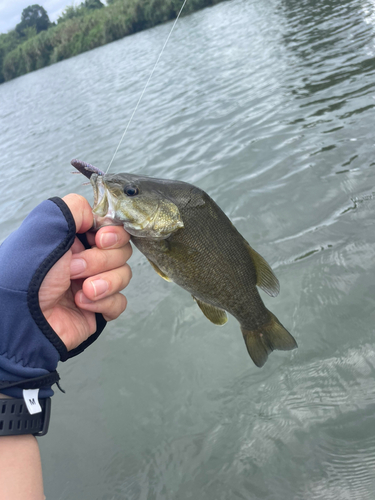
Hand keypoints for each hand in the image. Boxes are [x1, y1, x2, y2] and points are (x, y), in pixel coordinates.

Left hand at [38, 194, 131, 351]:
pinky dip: (105, 303)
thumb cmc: (29, 275)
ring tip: (81, 291)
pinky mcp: (99, 308)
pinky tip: (83, 305)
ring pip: (124, 274)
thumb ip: (74, 208)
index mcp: (73, 238)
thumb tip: (97, 215)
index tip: (100, 240)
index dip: (112, 234)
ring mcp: (94, 283)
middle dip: (101, 261)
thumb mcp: (46, 229)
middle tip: (74, 269)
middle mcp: (85, 258)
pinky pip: (120, 301)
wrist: (23, 321)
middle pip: (121, 250)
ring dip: (105, 282)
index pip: (111, 227)